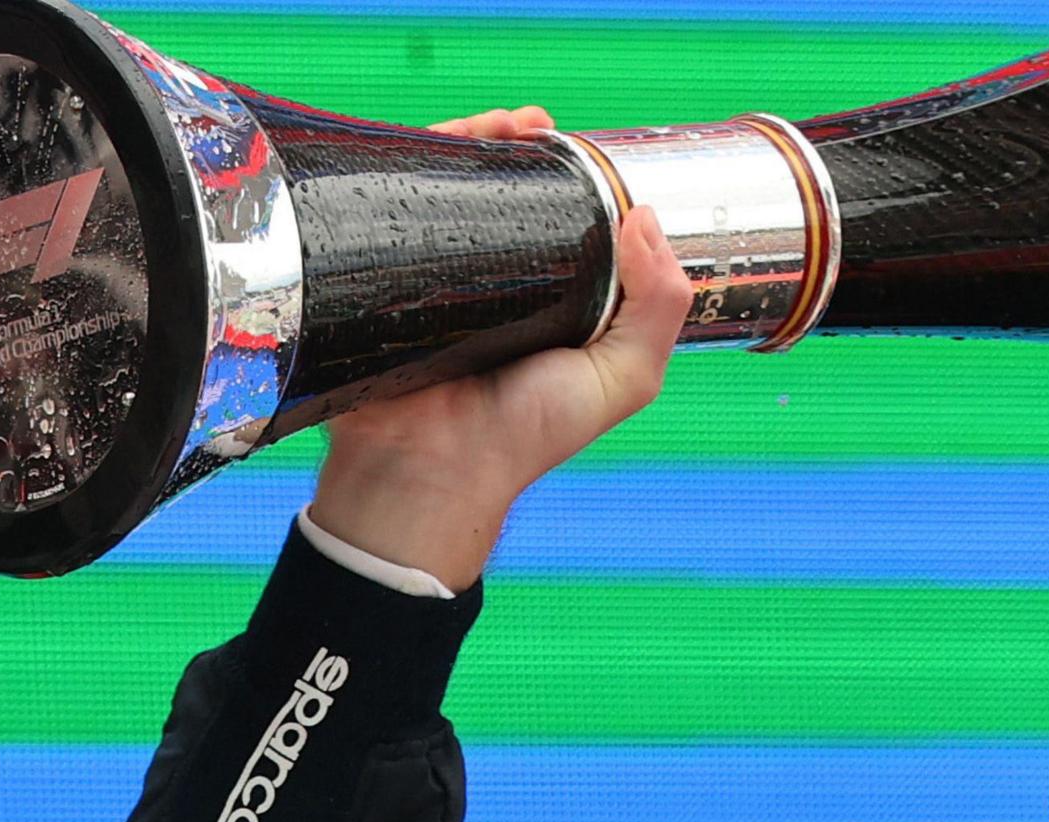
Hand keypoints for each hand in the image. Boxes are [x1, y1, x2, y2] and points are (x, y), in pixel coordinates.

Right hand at [309, 105, 694, 590]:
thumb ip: (658, 307)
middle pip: (514, 191)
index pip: (575, 219)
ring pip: (459, 185)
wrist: (432, 468)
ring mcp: (444, 270)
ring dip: (478, 140)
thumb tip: (646, 216)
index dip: (582, 177)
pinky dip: (418, 158)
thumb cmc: (527, 434)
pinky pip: (401, 199)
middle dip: (527, 147)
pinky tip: (443, 140)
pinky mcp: (390, 267)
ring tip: (501, 126)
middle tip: (536, 126)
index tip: (585, 150)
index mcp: (562, 299)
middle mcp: (504, 281)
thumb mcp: (623, 377)